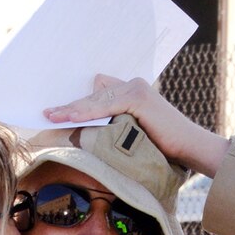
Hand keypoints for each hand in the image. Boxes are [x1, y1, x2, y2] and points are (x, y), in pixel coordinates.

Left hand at [44, 75, 226, 177]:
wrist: (192, 150)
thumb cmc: (163, 148)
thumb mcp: (131, 136)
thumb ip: (112, 127)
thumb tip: (84, 126)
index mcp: (129, 91)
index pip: (94, 93)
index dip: (74, 102)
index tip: (51, 111)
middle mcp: (131, 84)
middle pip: (91, 94)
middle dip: (67, 105)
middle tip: (43, 113)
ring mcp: (135, 88)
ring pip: (94, 99)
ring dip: (71, 109)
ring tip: (48, 117)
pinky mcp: (138, 97)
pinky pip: (104, 105)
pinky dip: (85, 112)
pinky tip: (67, 117)